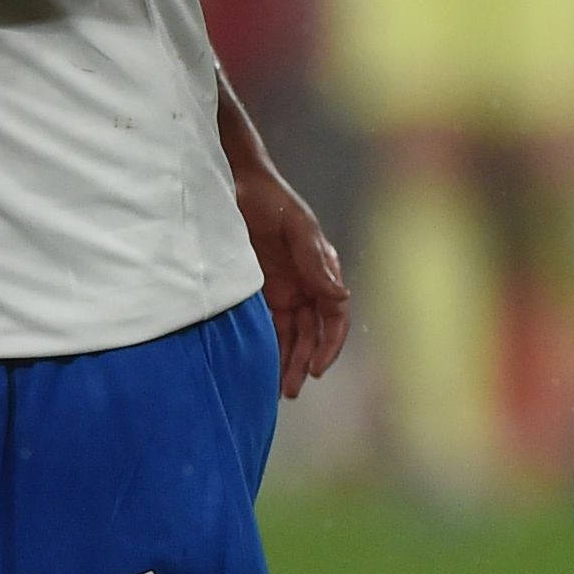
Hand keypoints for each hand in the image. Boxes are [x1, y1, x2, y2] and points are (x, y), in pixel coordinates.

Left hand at [230, 150, 351, 396]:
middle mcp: (305, 284)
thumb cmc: (270, 199)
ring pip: (291, 335)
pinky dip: (269, 347)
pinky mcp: (258, 291)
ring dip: (289, 361)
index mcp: (321, 270)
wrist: (234, 183)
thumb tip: (340, 296)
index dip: (330, 344)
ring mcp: (282, 289)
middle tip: (293, 389)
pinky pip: (268, 327)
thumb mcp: (296, 226)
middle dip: (306, 361)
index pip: (334, 316)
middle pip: (312, 333)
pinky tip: (262, 367)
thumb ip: (315, 260)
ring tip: (280, 389)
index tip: (317, 367)